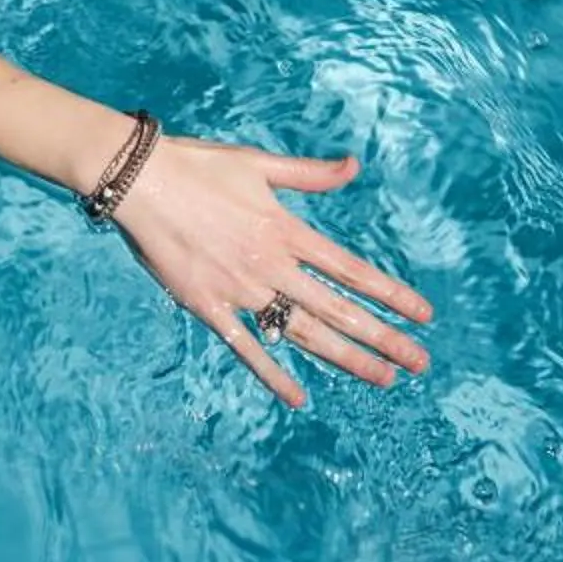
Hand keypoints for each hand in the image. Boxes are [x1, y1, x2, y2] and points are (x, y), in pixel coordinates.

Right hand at [109, 136, 433, 407]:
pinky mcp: (207, 306)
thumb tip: (354, 166)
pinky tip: (298, 397)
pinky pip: (246, 348)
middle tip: (420, 363)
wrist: (139, 179)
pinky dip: (273, 374)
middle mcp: (271, 265)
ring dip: (345, 358)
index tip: (423, 316)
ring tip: (383, 379)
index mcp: (286, 230)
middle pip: (338, 310)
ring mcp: (240, 290)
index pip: (352, 270)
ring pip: (302, 332)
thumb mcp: (258, 163)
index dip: (391, 294)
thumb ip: (309, 174)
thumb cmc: (198, 165)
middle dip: (383, 338)